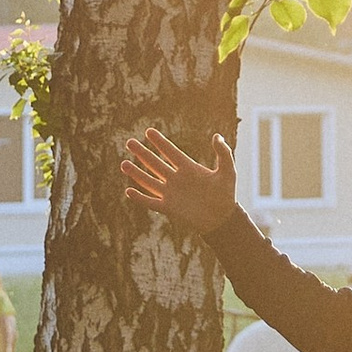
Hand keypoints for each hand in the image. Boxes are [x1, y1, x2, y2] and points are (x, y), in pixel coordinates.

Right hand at [121, 125, 238, 235]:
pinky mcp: (169, 208)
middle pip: (155, 163)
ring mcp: (171, 193)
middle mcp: (176, 179)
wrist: (222, 219)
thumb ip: (223, 153)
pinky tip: (128, 191)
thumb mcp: (228, 171)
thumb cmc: (226, 194)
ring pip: (149, 181)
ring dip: (136, 173)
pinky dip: (140, 198)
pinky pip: (151, 202)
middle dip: (142, 153)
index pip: (170, 152)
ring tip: (123, 164)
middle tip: (129, 142)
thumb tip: (216, 136)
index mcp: (188, 168)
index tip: (148, 131)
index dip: (159, 142)